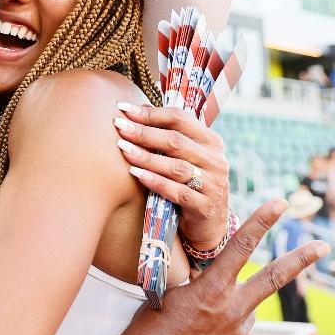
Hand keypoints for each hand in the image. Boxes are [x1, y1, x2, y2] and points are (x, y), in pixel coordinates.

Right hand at [92, 199, 329, 334]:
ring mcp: (239, 332)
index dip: (262, 221)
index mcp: (213, 289)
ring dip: (236, 302)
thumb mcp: (175, 292)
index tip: (279, 203)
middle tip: (322, 247)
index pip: (242, 246)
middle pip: (274, 277)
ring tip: (203, 316)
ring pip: (250, 305)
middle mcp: (232, 309)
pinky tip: (207, 329)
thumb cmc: (153, 327)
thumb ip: (202, 280)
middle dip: (300, 259)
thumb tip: (214, 273)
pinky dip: (230, 322)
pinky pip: (241, 327)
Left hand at [115, 102, 228, 249]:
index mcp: (211, 141)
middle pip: (176, 141)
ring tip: (123, 149)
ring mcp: (213, 184)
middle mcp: (215, 160)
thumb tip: (139, 110)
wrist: (209, 225)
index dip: (150, 113)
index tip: (123, 109)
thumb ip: (170, 137)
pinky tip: (136, 174)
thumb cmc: (190, 184)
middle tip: (119, 126)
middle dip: (144, 132)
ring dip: (147, 157)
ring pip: (176, 167)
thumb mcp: (186, 158)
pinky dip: (156, 181)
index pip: (181, 118)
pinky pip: (177, 192)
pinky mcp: (205, 207)